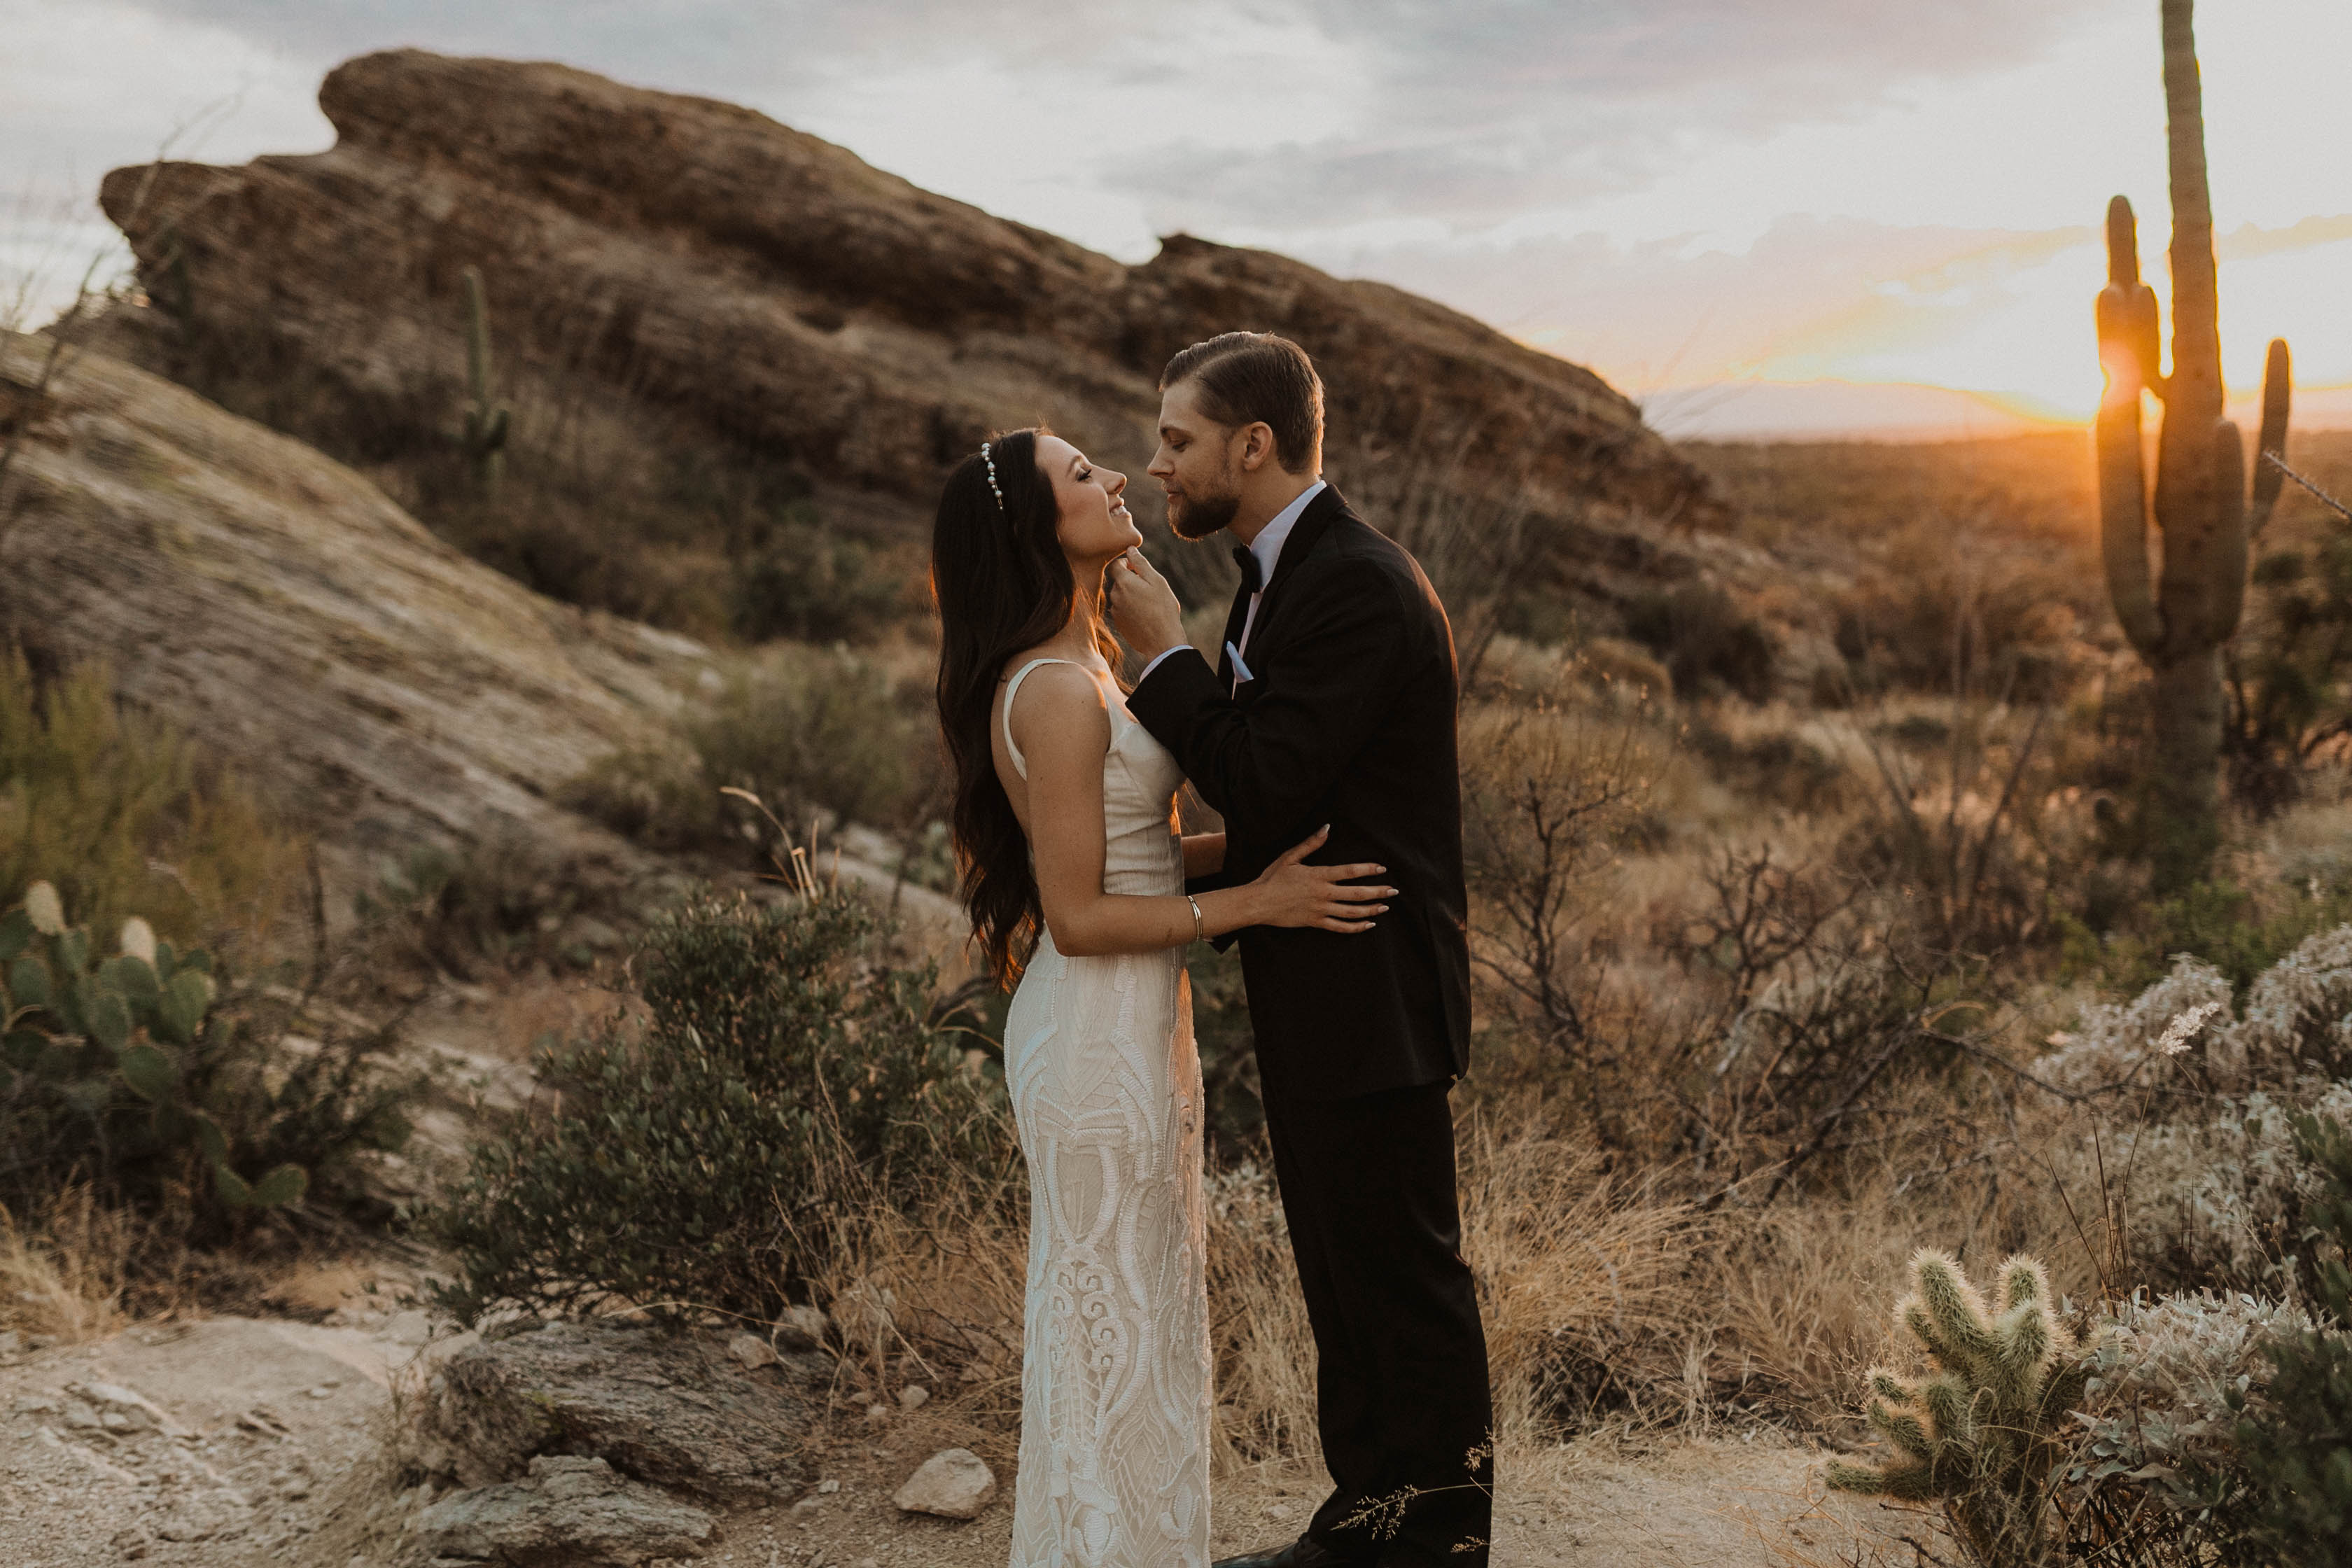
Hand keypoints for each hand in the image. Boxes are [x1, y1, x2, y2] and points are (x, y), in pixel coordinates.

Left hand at [1106, 547, 1186, 662]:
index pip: (1116, 564)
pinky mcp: (1118, 624)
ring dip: (1131, 596)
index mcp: (1123, 582)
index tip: (1140, 570)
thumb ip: (1141, 563)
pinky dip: (1131, 609)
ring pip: (1121, 596)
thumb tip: (1130, 549)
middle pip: (1119, 581)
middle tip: (1150, 590)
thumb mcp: (1157, 581)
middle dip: (1131, 581)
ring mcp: (1115, 611)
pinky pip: (1122, 610)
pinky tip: (1145, 616)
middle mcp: (1114, 596)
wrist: (1162, 641)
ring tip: (1149, 605)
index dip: (1128, 564)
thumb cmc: (1163, 609)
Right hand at [1248, 826, 1390, 932]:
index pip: (1349, 872)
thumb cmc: (1273, 878)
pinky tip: (1368, 924)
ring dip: (1371, 909)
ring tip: (1385, 907)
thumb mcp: (1290, 857)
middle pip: (1356, 894)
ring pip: (1352, 912)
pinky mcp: (1316, 922)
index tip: (1382, 869)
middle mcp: (1323, 894)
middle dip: (1377, 892)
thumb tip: (1327, 828)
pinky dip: (1356, 927)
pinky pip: (1340, 927)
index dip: (1367, 870)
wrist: (1258, 902)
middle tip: (1394, 891)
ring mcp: (1320, 910)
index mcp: (1318, 875)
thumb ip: (1311, 843)